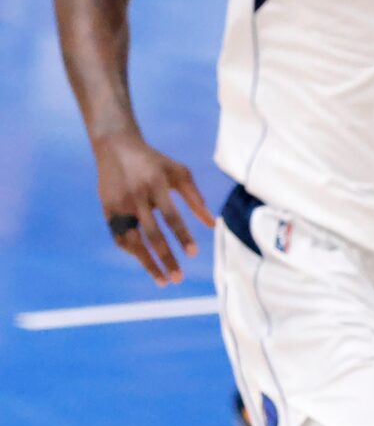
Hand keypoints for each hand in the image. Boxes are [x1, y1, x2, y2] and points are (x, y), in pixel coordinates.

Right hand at [94, 130, 212, 285]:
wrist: (115, 144)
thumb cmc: (154, 161)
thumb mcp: (178, 172)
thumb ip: (195, 198)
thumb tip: (213, 224)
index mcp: (155, 184)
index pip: (170, 215)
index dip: (182, 235)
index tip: (193, 254)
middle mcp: (135, 195)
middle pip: (152, 233)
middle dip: (166, 258)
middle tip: (179, 279)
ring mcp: (119, 203)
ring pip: (133, 240)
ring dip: (148, 263)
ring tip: (163, 281)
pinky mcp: (107, 208)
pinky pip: (120, 237)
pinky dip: (133, 252)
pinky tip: (146, 263)